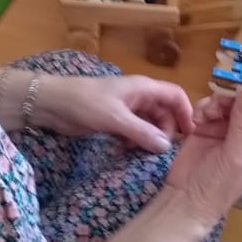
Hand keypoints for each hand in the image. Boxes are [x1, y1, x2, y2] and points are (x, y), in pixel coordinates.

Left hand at [34, 75, 194, 152]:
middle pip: (164, 113)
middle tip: (158, 151)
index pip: (175, 95)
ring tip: (140, 153)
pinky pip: (135, 131)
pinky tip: (126, 151)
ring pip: (149, 124)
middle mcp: (139, 97)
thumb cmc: (84, 103)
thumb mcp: (115, 119)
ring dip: (149, 138)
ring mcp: (127, 108)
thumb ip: (142, 132)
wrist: (51, 103)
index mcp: (143, 88)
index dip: (186, 113)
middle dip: (165, 131)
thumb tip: (166, 147)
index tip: (189, 135)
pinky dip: (135, 141)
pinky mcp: (115, 120)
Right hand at [165, 94, 241, 225]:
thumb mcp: (235, 157)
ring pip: (228, 101)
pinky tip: (197, 119)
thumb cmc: (218, 185)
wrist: (185, 198)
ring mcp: (228, 128)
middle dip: (234, 98)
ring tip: (205, 115)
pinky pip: (210, 106)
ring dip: (216, 103)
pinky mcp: (208, 125)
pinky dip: (204, 108)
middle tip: (220, 99)